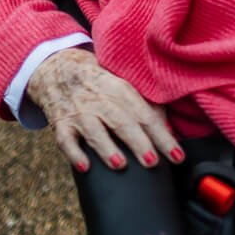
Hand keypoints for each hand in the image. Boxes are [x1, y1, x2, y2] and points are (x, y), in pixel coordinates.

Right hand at [27, 47, 183, 173]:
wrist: (58, 68)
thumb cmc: (100, 81)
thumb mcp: (123, 85)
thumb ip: (146, 105)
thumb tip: (169, 130)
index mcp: (121, 89)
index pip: (146, 114)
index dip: (162, 135)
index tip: (177, 155)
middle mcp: (100, 100)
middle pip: (122, 121)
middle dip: (138, 141)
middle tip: (152, 162)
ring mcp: (79, 112)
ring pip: (94, 130)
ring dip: (106, 147)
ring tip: (120, 164)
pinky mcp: (61, 124)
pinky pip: (66, 140)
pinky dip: (74, 153)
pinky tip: (85, 166)